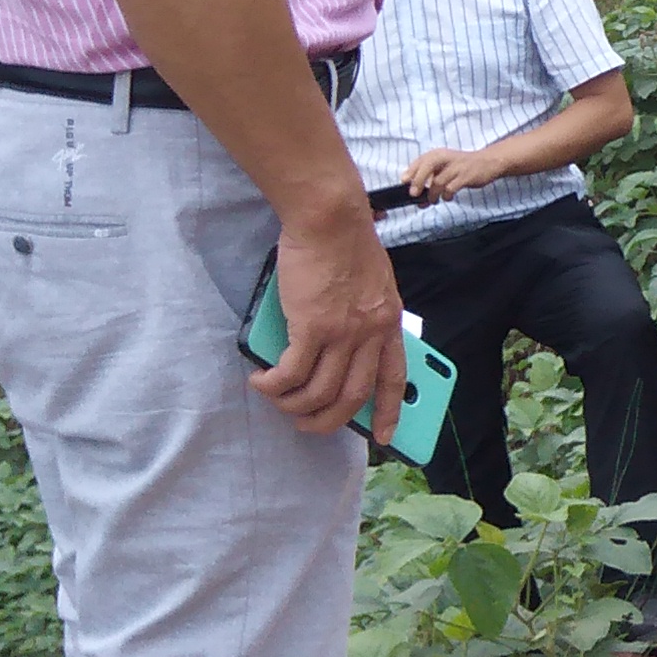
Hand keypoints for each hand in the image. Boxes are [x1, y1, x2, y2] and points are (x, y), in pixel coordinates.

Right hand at [256, 198, 404, 441]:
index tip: (383, 436)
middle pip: (353, 396)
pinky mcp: (311, 328)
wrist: (331, 220)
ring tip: (276, 399)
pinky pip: (291, 374)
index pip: (394, 378)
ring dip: (293, 405)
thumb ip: (364, 315)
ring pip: (319, 392)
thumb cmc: (346, 244)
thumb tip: (340, 343)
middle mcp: (370, 334)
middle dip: (328, 421)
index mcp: (388, 323)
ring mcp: (343, 333)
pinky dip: (274, 385)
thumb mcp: (374, 284)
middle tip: (306, 425)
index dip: (389, 411)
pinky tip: (262, 381)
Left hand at [400, 146, 496, 203]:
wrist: (488, 162)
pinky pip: (451, 188)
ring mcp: (456, 167)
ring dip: (432, 194)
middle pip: (427, 167)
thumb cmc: (462, 166)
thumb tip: (415, 193)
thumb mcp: (445, 165)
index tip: (403, 181)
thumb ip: (430, 175)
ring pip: (438, 182)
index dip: (410, 171)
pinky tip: (448, 197)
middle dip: (418, 181)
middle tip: (414, 194)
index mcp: (438, 154)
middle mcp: (446, 158)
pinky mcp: (466, 176)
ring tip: (433, 200)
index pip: (421, 160)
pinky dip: (446, 195)